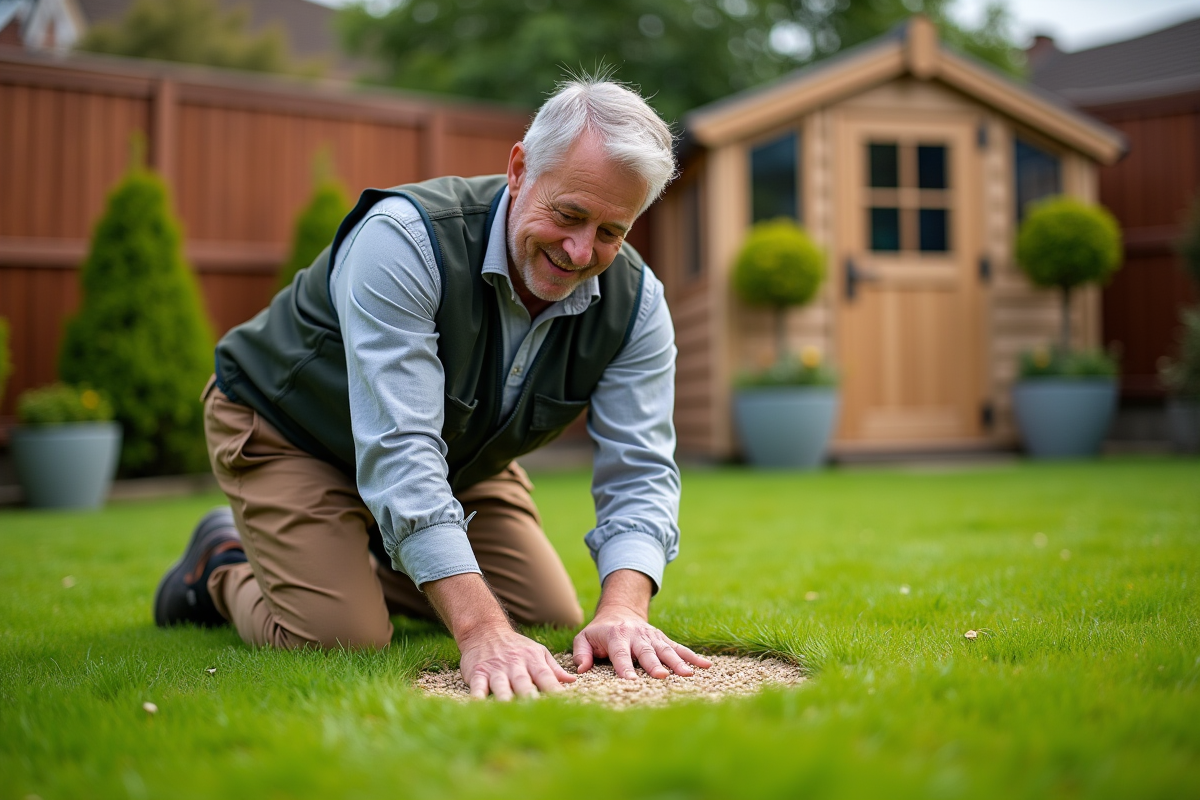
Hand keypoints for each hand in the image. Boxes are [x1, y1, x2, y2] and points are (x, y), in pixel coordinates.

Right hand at [458, 624, 575, 700]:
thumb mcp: (537, 652)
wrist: (485, 630)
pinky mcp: (478, 673)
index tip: (563, 702)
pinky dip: (478, 696)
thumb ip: (553, 669)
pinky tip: (478, 704)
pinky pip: (478, 686)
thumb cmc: (516, 647)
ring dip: (505, 697)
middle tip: (536, 708)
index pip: (545, 676)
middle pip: (523, 682)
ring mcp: (496, 669)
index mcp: (532, 661)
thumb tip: (573, 681)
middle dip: (529, 695)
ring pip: (501, 685)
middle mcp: (515, 665)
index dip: (554, 689)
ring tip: (508, 708)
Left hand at [572, 569, 712, 679]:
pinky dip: (693, 657)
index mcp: (617, 636)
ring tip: (687, 674)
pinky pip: (679, 648)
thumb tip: (581, 669)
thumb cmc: (599, 633)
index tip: (630, 682)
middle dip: (654, 665)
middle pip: (646, 652)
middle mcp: (637, 635)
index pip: (621, 654)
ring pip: (666, 650)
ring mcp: (652, 637)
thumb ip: (582, 652)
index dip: (625, 668)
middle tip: (662, 677)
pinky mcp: (663, 639)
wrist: (620, 611)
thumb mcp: (584, 637)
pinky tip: (706, 665)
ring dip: (677, 662)